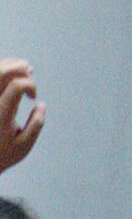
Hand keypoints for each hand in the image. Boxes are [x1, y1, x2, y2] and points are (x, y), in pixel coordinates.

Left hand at [0, 58, 45, 172]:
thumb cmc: (2, 154)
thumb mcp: (23, 146)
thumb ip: (36, 125)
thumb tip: (40, 104)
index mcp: (1, 113)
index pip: (17, 85)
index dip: (31, 86)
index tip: (34, 97)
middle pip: (3, 71)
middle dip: (21, 67)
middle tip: (30, 73)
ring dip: (12, 64)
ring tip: (25, 69)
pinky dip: (5, 69)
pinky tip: (13, 72)